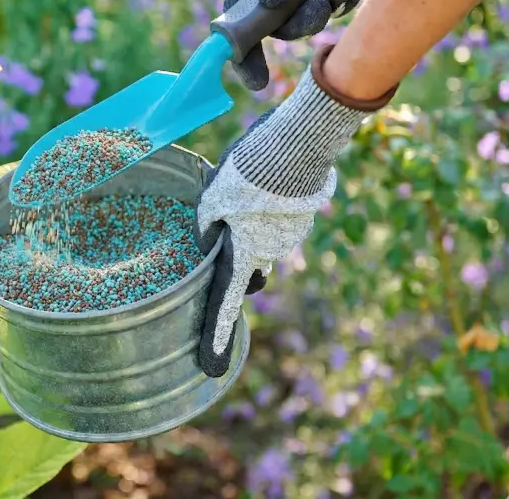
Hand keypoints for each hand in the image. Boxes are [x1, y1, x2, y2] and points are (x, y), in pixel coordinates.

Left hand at [194, 47, 373, 376]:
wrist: (301, 141)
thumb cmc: (249, 171)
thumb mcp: (213, 196)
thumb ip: (205, 225)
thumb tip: (206, 244)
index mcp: (244, 254)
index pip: (224, 304)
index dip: (215, 336)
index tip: (210, 366)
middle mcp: (270, 252)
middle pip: (246, 266)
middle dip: (234, 258)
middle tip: (221, 231)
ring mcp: (291, 234)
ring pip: (262, 240)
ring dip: (250, 226)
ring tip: (240, 191)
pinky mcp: (303, 214)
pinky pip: (278, 219)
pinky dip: (265, 209)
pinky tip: (259, 183)